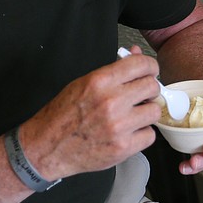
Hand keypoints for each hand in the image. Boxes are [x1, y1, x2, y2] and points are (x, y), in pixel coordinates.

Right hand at [24, 50, 163, 179]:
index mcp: (100, 81)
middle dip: (148, 90)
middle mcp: (111, 102)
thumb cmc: (63, 115)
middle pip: (152, 87)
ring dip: (146, 113)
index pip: (141, 64)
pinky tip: (128, 132)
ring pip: (155, 111)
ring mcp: (119, 126)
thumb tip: (135, 54)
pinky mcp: (123, 148)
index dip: (150, 66)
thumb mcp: (83, 83)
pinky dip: (141, 134)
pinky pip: (150, 135)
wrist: (47, 147)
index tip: (150, 72)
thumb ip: (113, 70)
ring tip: (132, 116)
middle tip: (140, 96)